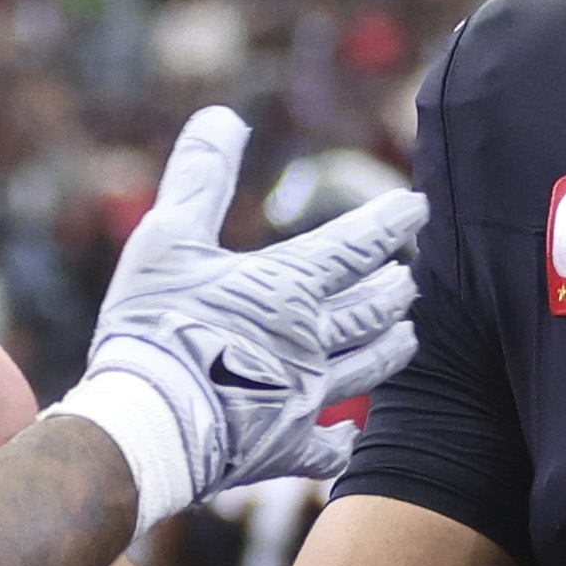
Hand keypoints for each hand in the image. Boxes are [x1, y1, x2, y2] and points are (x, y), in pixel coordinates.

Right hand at [59, 109, 424, 518]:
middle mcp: (311, 342)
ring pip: (365, 371)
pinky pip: (326, 447)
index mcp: (288, 288)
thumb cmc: (155, 326)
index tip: (418, 207)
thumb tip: (223, 116)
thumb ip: (200, 177)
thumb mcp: (167, 237)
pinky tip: (349, 438)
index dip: (390, 223)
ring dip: (389, 350)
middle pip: (371, 311)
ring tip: (407, 337)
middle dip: (396, 290)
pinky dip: (343, 441)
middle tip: (412, 278)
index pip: (355, 246)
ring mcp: (303, 398)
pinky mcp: (284, 449)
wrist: (147, 423)